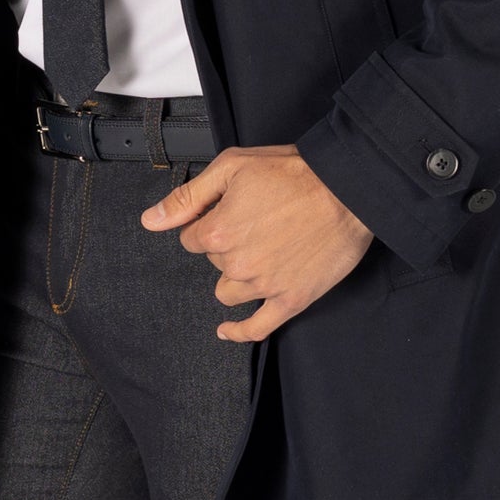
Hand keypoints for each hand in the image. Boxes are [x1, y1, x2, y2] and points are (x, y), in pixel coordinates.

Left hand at [139, 145, 374, 341]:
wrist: (348, 190)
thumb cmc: (295, 173)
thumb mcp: (232, 167)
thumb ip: (188, 196)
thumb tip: (151, 219)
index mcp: (218, 232)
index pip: (191, 238)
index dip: (206, 223)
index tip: (226, 212)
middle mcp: (237, 264)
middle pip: (213, 263)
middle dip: (226, 245)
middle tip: (255, 222)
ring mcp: (264, 286)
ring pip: (229, 292)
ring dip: (236, 276)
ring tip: (260, 251)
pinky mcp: (291, 300)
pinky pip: (257, 328)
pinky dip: (239, 332)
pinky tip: (228, 330)